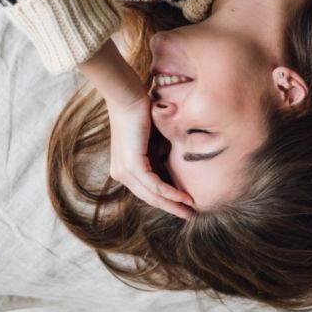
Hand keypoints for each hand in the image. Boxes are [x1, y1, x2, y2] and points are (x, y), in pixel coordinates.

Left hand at [105, 95, 194, 218]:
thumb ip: (159, 152)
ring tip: (190, 211)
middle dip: (170, 208)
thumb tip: (174, 161)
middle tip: (188, 216)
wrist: (126, 96)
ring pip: (152, 195)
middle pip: (149, 197)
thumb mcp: (152, 138)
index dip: (165, 199)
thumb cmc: (139, 110)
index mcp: (124, 167)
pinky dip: (171, 193)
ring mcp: (125, 171)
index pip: (146, 189)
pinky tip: (184, 198)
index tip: (182, 204)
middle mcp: (121, 173)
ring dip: (173, 204)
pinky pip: (155, 185)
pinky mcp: (133, 165)